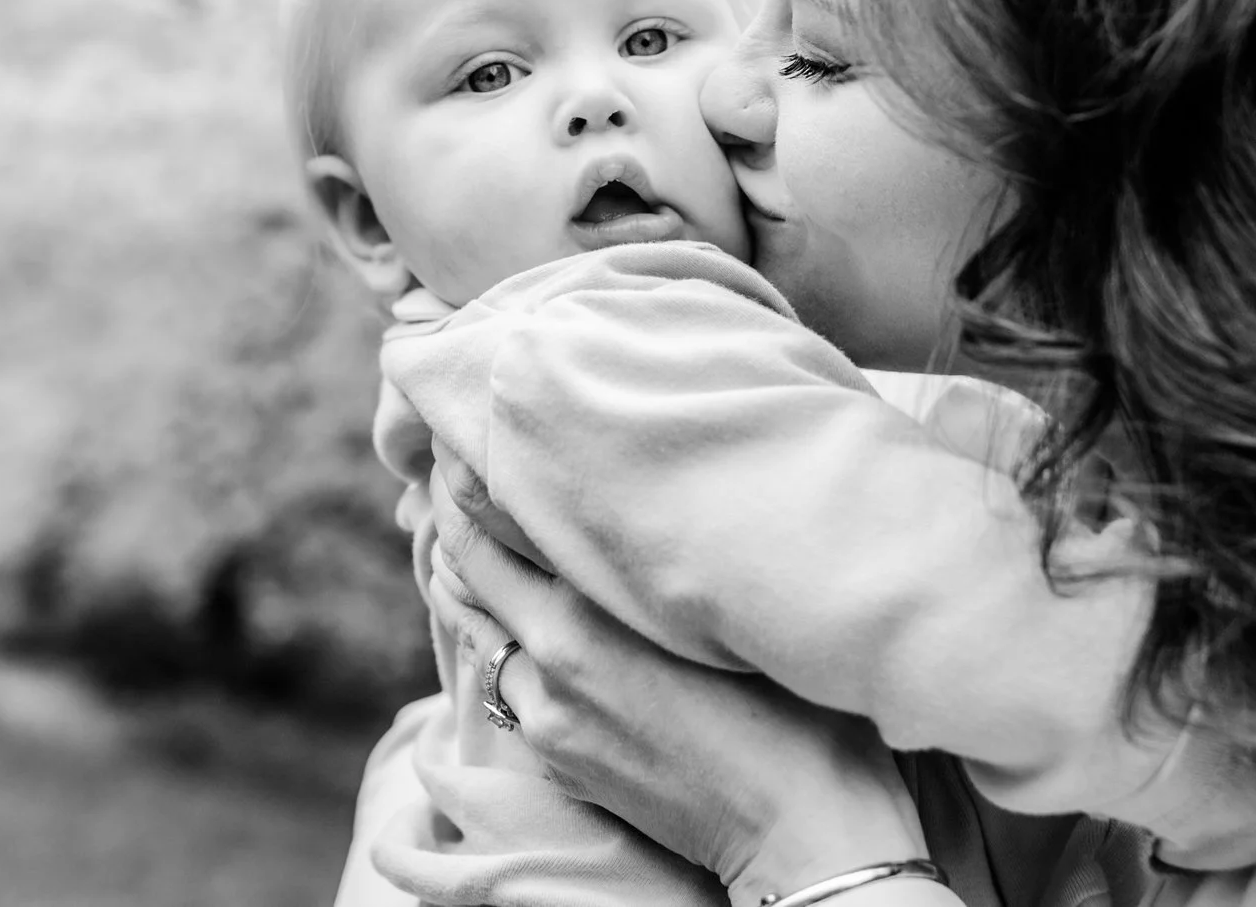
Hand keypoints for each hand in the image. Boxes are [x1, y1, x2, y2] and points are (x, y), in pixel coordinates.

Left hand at [427, 451, 928, 906]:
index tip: (470, 427)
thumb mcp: (724, 604)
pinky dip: (486, 627)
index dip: (475, 466)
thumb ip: (658, 553)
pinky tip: (503, 606)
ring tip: (467, 523)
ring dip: (463, 569)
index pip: (498, 515)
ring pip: (471, 618)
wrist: (800, 828)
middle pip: (467, 558)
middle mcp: (553, 653)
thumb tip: (625, 493)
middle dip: (455, 508)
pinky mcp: (554, 750)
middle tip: (455, 462)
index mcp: (594, 605)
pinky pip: (495, 671)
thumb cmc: (797, 700)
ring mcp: (545, 709)